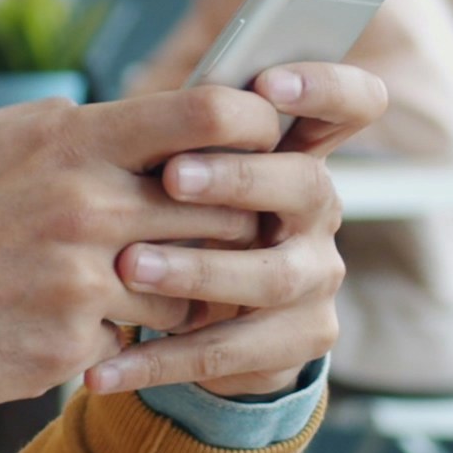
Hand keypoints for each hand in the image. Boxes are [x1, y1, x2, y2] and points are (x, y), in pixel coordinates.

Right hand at [0, 87, 291, 426]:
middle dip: (230, 221)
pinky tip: (73, 329)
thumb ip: (50, 129)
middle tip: (218, 233)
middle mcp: (84, 201)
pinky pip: (140, 336)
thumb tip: (107, 118)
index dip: (255, 127)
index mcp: (64, 138)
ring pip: (194, 281)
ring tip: (133, 287)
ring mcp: (82, 276)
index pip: (208, 115)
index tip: (259, 144)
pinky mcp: (73, 342)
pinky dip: (122, 335)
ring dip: (181, 288)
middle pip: (223, 204)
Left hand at [87, 62, 388, 398]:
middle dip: (240, 178)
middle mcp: (319, 213)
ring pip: (270, 276)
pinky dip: (158, 360)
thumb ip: (187, 139)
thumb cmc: (187, 223)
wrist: (213, 326)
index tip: (270, 82)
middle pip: (304, 185)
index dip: (325, 87)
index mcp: (299, 155)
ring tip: (130, 266)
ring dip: (197, 270)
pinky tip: (102, 370)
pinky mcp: (298, 341)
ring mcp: (316, 279)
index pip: (350, 106)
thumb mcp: (189, 178)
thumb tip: (153, 103)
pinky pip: (228, 351)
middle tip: (173, 177)